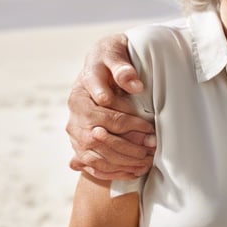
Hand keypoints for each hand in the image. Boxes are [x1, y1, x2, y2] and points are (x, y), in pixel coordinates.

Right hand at [66, 34, 155, 179]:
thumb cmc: (109, 60)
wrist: (100, 67)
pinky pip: (92, 166)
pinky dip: (113, 171)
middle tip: (153, 146)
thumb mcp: (114, 55)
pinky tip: (134, 171)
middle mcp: (74, 116)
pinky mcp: (79, 146)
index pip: (106, 115)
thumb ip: (123, 69)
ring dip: (122, 162)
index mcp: (80, 94)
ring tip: (147, 161)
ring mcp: (74, 133)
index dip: (131, 123)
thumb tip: (134, 85)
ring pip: (95, 156)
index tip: (150, 128)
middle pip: (99, 139)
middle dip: (129, 146)